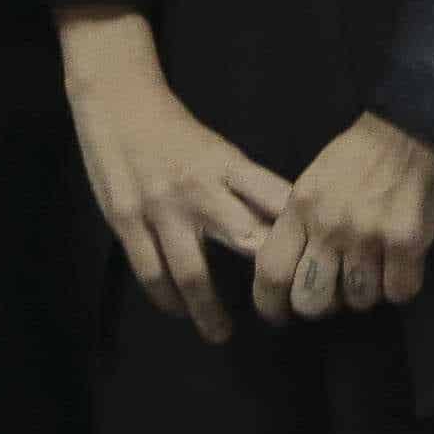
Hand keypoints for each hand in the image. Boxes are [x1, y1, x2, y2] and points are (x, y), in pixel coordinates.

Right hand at [58, 7, 290, 342]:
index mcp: (228, 164)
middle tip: (280, 312)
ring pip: (191, 271)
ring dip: (208, 310)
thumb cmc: (174, 129)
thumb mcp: (218, 150)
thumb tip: (284, 223)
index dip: (299, 233)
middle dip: (263, 279)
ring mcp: (160, 208)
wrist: (117, 100)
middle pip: (243, 239)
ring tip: (220, 333)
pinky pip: (151, 271)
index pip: (276, 200)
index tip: (316, 264)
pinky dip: (166, 298)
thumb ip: (244, 186)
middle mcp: (200, 188)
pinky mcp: (126, 220)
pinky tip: (177, 310)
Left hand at [248, 113, 433, 326]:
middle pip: (312, 301)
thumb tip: (293, 271)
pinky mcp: (407, 242)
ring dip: (366, 292)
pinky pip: (399, 292)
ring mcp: (369, 236)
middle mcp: (329, 225)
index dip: (271, 304)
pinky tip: (402, 264)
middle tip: (336, 290)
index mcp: (301, 207)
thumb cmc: (361, 153)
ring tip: (374, 267)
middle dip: (323, 305)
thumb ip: (300, 224)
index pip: (271, 272)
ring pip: (358, 300)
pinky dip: (401, 285)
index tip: (279, 313)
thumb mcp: (314, 181)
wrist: (414, 123)